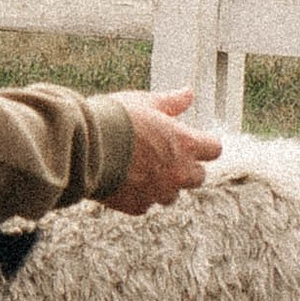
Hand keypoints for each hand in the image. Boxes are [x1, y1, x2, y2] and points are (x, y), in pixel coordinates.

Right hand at [99, 87, 222, 212]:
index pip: (214, 149)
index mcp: (185, 144)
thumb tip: (188, 93)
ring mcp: (158, 192)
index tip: (196, 140)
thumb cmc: (117, 119)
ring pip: (172, 194)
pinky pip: (146, 203)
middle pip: (198, 176)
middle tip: (168, 154)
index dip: (206, 144)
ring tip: (142, 168)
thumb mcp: (146, 102)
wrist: (85, 146)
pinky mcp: (137, 206)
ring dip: (164, 184)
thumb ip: (172, 102)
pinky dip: (139, 195)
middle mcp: (178, 172)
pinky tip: (125, 179)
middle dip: (187, 167)